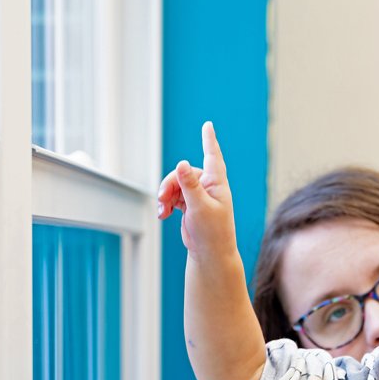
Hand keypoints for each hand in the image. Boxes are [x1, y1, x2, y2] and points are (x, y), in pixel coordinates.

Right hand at [156, 121, 237, 258]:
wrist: (210, 254)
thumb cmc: (212, 232)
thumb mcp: (199, 206)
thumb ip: (189, 185)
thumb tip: (182, 163)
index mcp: (216, 184)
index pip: (212, 156)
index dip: (209, 140)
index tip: (207, 125)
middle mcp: (208, 187)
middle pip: (184, 173)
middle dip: (170, 183)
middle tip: (162, 198)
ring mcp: (198, 196)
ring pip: (176, 185)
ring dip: (166, 195)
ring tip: (162, 210)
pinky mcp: (189, 205)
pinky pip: (173, 197)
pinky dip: (166, 204)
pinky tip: (163, 215)